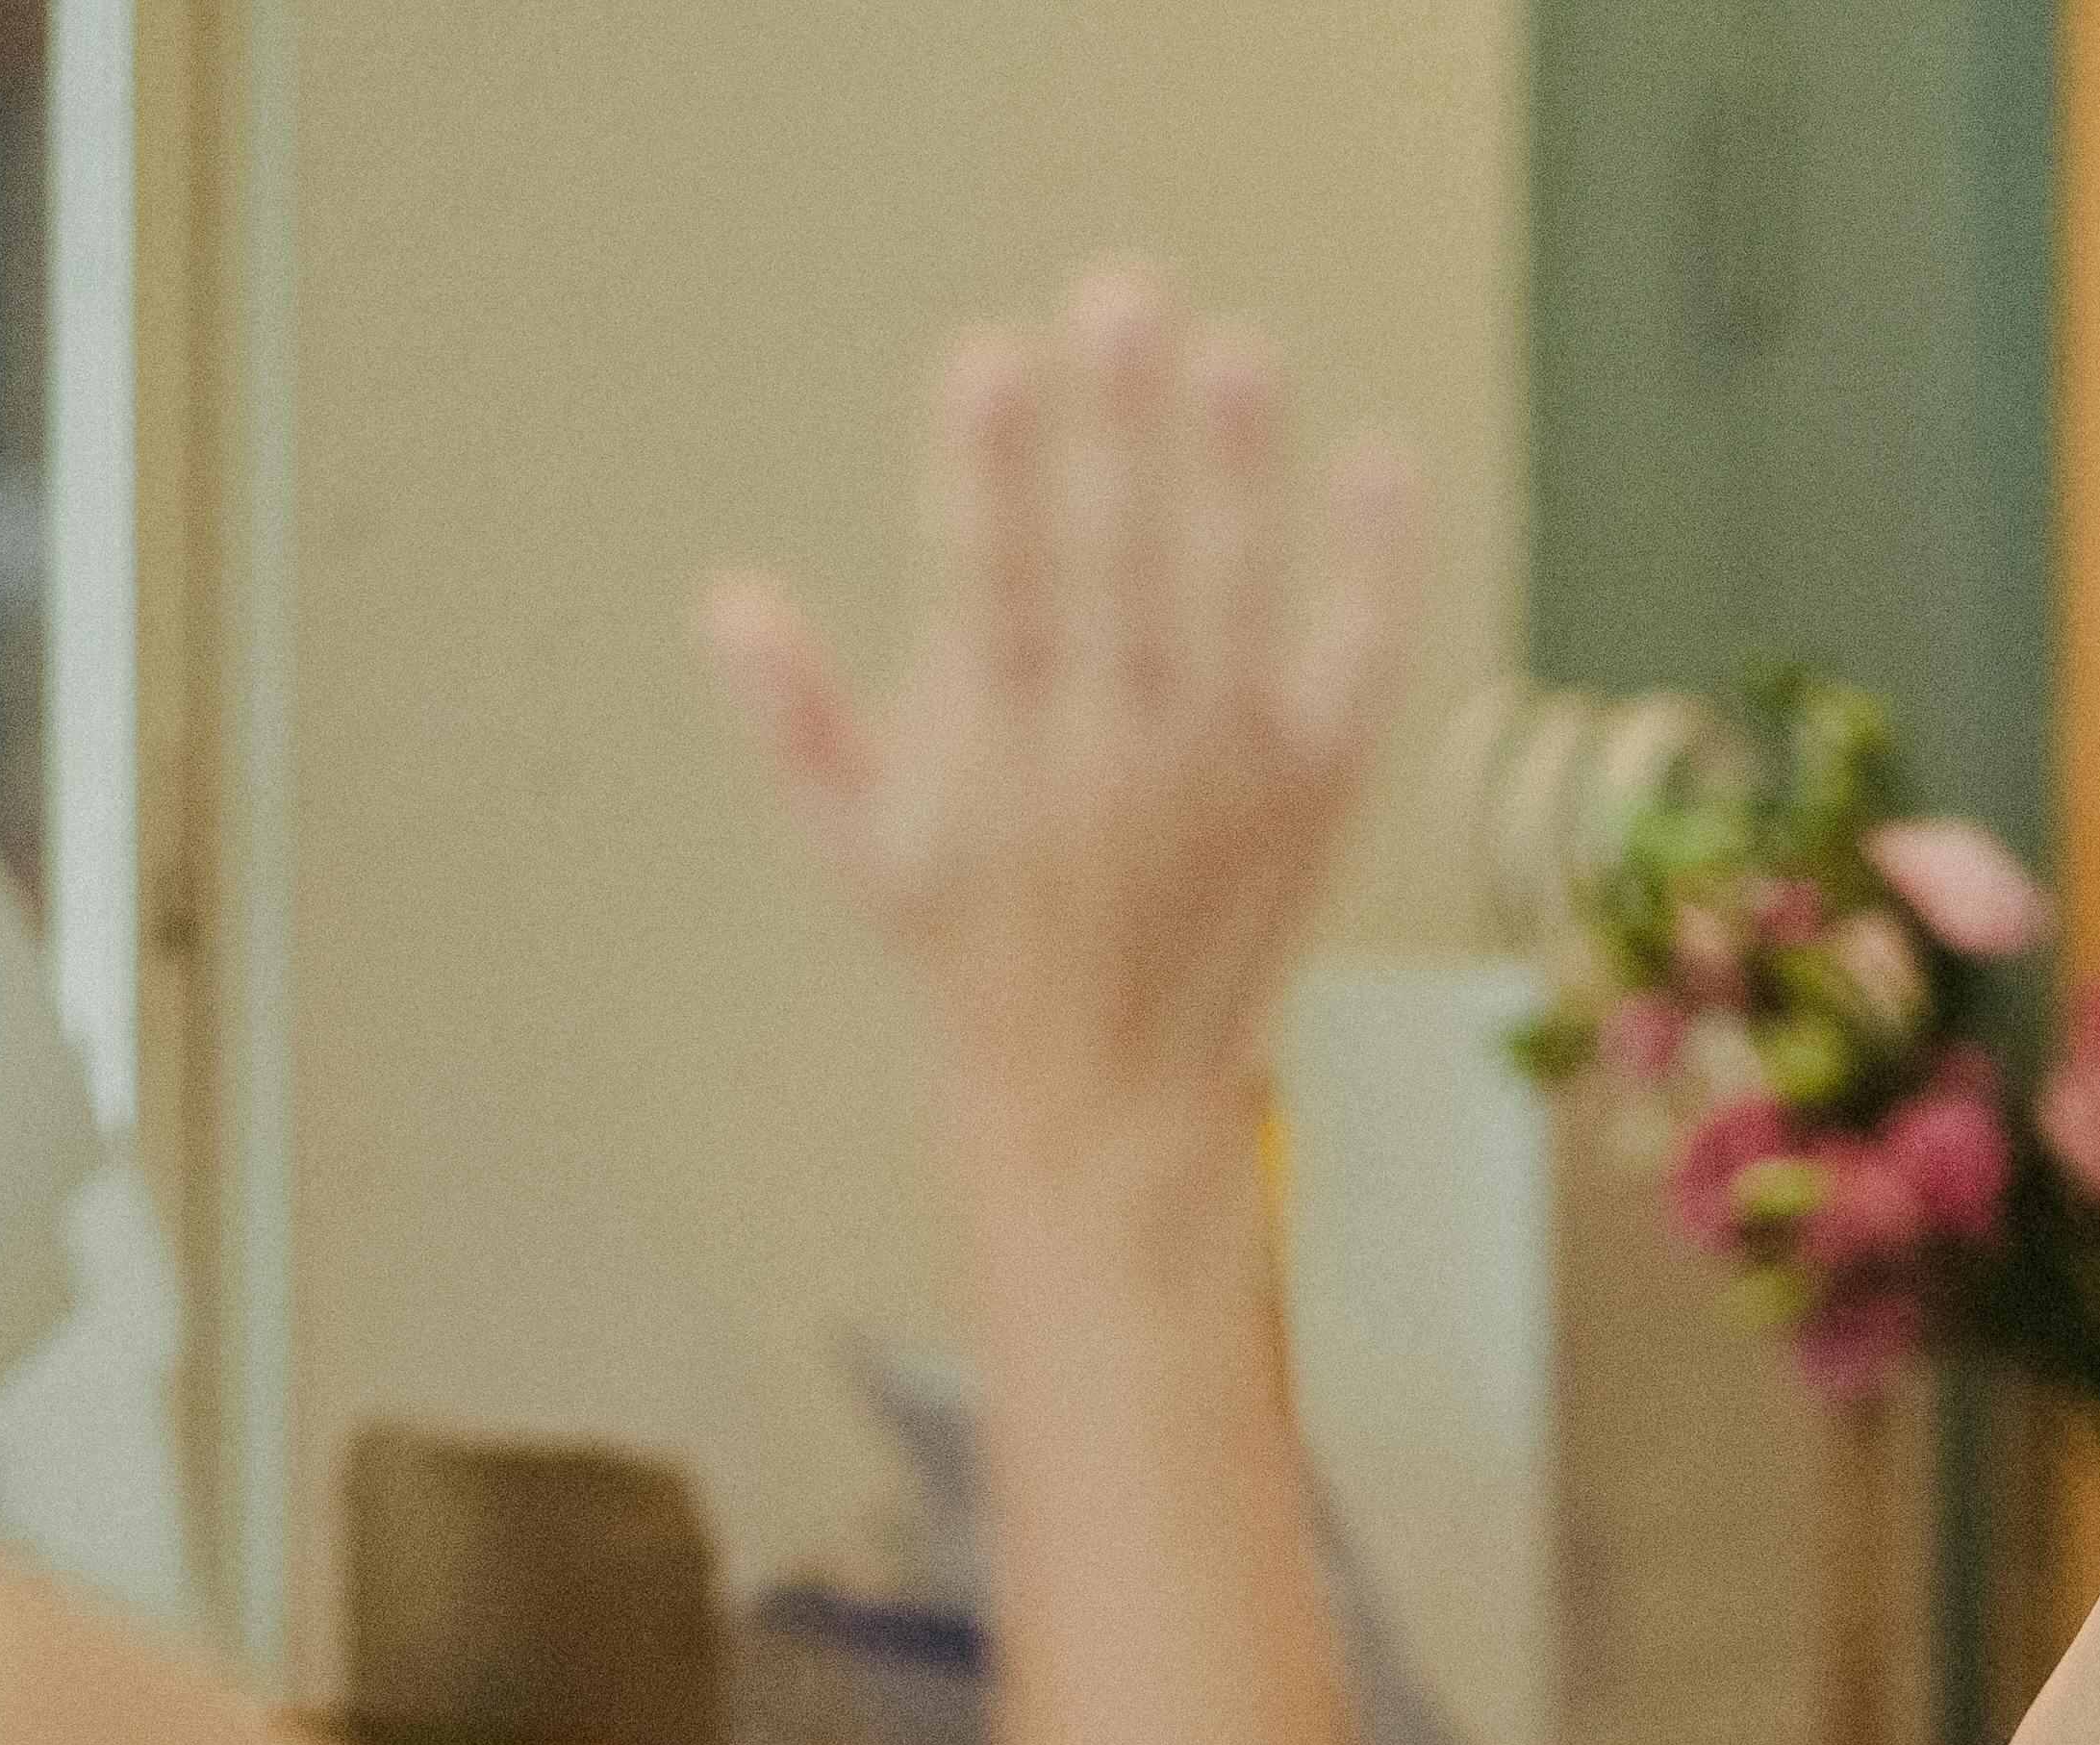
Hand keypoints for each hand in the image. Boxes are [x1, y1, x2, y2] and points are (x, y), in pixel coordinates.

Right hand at [701, 262, 1419, 1229]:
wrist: (1109, 1094)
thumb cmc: (977, 957)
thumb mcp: (858, 851)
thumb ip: (795, 721)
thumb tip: (723, 602)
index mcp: (991, 746)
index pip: (984, 580)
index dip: (987, 470)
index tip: (986, 361)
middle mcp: (1108, 749)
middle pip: (1112, 561)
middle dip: (1114, 429)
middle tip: (1120, 295)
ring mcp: (1220, 766)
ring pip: (1227, 595)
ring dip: (1232, 472)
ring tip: (1236, 353)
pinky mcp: (1311, 790)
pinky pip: (1353, 664)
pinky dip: (1371, 572)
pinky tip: (1375, 464)